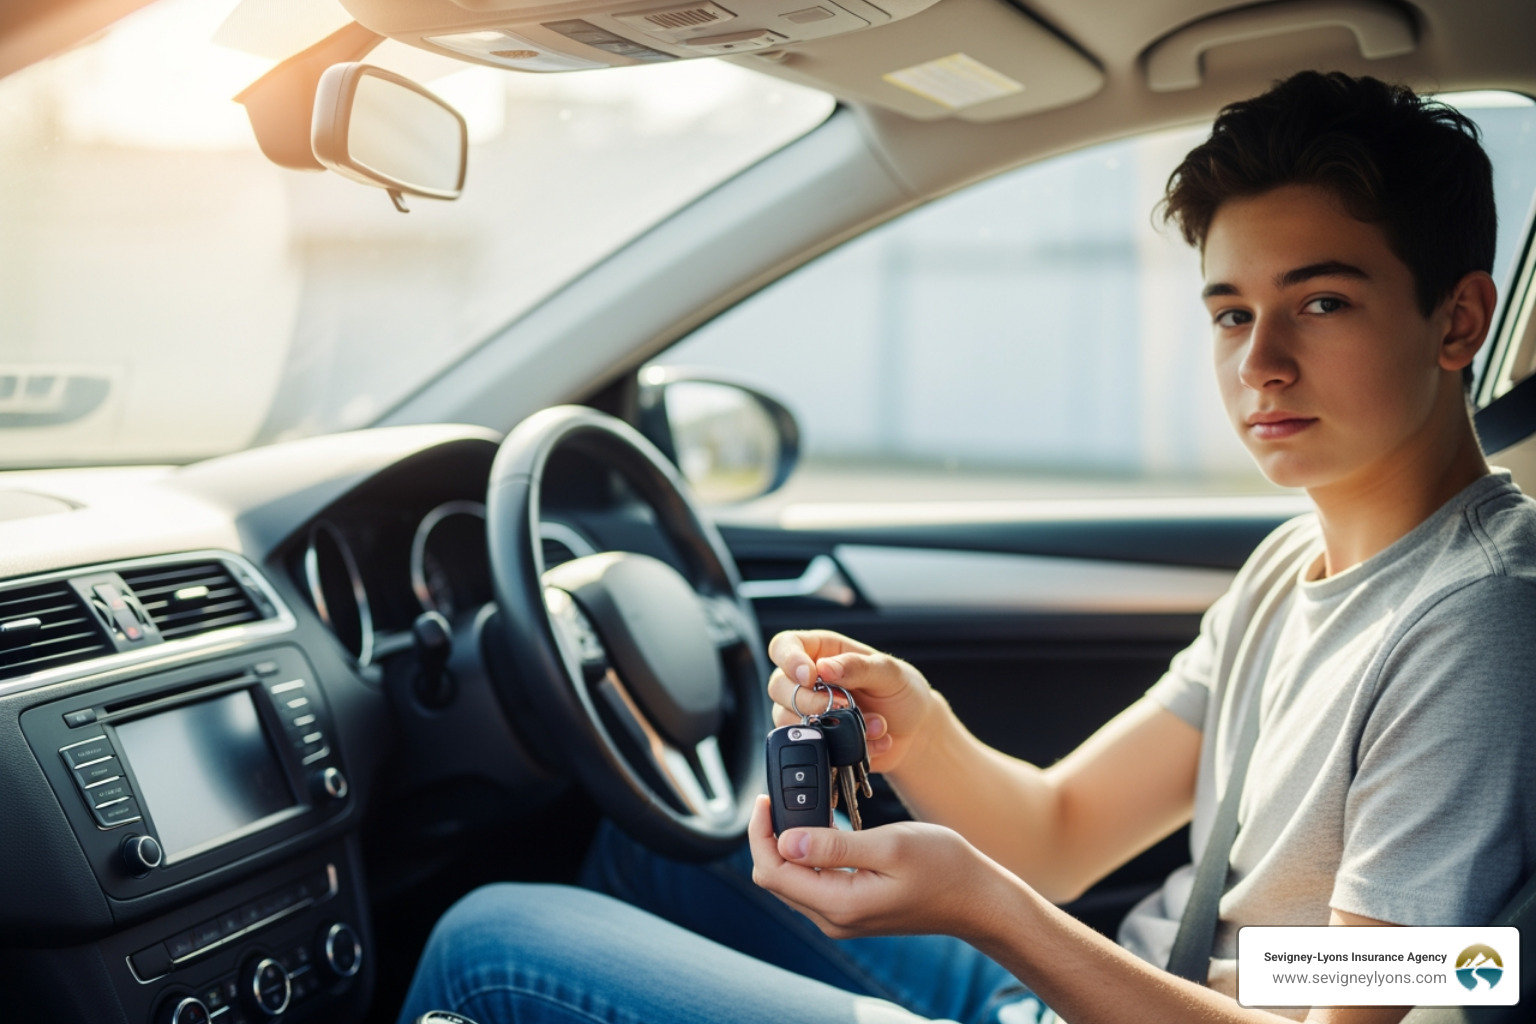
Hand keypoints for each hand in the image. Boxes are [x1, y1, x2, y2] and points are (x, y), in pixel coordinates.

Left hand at [746, 795, 1009, 940]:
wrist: (977, 898)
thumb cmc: (943, 867)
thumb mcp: (890, 845)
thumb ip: (835, 846)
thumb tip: (785, 841)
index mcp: (840, 904)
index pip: (773, 872)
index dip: (759, 834)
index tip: (765, 799)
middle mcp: (835, 919)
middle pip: (776, 878)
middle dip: (769, 837)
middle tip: (779, 798)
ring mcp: (843, 918)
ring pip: (792, 882)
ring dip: (788, 846)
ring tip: (800, 808)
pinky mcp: (852, 910)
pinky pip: (813, 884)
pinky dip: (808, 856)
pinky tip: (820, 830)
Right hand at [766, 630, 941, 772]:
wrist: (914, 730)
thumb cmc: (901, 691)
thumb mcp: (889, 672)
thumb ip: (858, 666)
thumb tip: (825, 667)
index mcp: (822, 651)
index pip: (784, 646)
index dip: (789, 659)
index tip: (809, 676)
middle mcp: (808, 681)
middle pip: (777, 686)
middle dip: (808, 701)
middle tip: (843, 705)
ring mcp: (807, 713)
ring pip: (786, 719)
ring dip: (830, 727)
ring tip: (872, 724)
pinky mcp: (814, 740)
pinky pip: (809, 747)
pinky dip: (841, 747)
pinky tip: (868, 742)